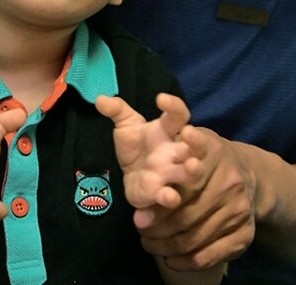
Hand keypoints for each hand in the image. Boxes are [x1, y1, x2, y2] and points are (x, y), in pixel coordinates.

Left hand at [96, 92, 201, 210]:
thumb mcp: (126, 125)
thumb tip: (100, 98)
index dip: (173, 105)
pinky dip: (171, 198)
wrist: (130, 175)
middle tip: (189, 133)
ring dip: (194, 169)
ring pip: (192, 172)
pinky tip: (168, 197)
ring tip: (191, 166)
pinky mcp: (161, 193)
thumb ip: (116, 111)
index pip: (177, 115)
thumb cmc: (135, 145)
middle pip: (196, 144)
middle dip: (196, 140)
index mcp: (167, 131)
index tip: (161, 98)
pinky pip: (171, 197)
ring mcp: (172, 174)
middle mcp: (175, 152)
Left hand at [132, 127, 256, 271]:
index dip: (179, 172)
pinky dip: (185, 261)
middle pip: (186, 211)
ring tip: (148, 243)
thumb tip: (119, 108)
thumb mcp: (191, 137)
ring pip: (193, 236)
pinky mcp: (243, 234)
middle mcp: (231, 181)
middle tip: (139, 226)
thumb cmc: (207, 159)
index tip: (155, 190)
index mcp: (215, 152)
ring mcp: (239, 209)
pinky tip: (171, 258)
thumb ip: (166, 130)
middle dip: (157, 222)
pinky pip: (209, 255)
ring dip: (165, 245)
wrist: (250, 176)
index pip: (193, 162)